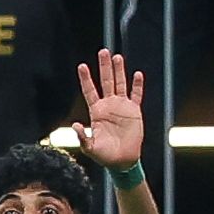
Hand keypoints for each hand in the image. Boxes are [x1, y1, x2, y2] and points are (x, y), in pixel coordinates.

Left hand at [75, 49, 146, 170]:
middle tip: (102, 51)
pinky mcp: (134, 111)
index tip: (82, 66)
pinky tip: (137, 74)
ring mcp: (122, 107)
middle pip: (106, 81)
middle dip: (104, 67)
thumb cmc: (104, 156)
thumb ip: (82, 137)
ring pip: (120, 84)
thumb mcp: (90, 148)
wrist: (123, 161)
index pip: (90, 91)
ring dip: (119, 71)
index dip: (86, 79)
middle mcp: (108, 105)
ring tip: (117, 57)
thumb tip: (75, 125)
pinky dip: (137, 85)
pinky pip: (136, 95)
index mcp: (96, 112)